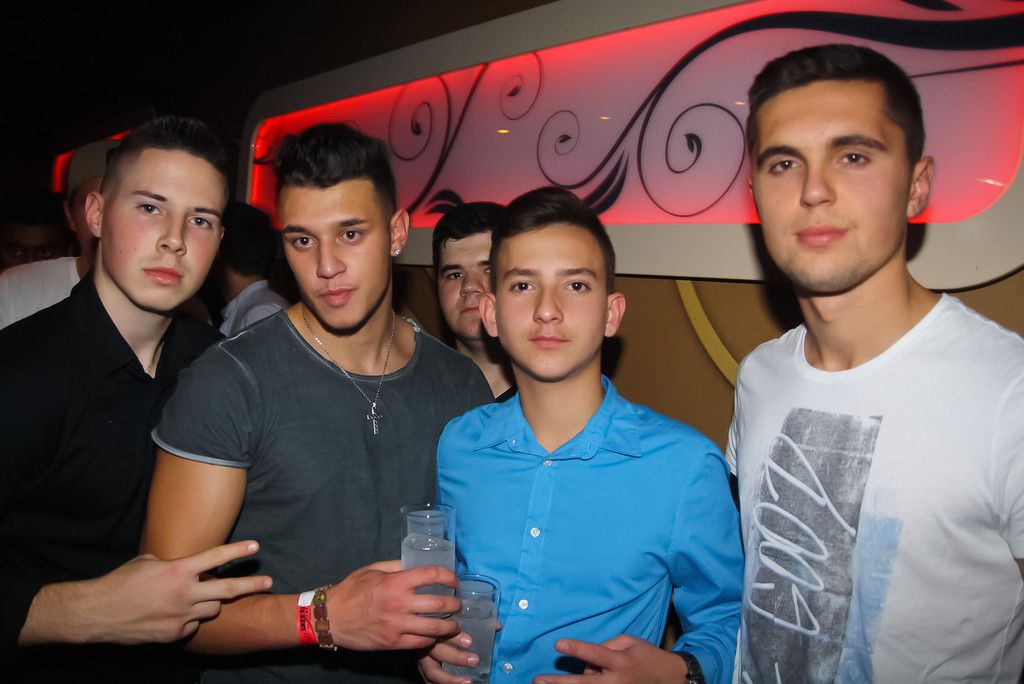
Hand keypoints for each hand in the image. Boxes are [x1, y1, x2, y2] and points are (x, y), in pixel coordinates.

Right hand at [24, 540, 271, 645]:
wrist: (98, 613)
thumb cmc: (121, 582)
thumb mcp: (149, 562)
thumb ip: (174, 564)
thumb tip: (188, 566)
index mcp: (178, 570)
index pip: (216, 557)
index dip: (238, 551)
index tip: (257, 546)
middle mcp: (185, 592)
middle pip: (228, 589)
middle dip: (251, 584)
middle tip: (268, 581)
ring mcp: (181, 615)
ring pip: (213, 609)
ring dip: (212, 603)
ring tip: (199, 599)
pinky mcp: (175, 634)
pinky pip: (194, 625)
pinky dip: (190, 620)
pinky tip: (174, 616)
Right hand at [328, 560, 460, 650]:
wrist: (330, 618)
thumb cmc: (351, 591)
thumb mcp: (372, 570)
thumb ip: (396, 566)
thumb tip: (416, 563)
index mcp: (395, 582)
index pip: (431, 575)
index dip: (448, 576)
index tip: (454, 580)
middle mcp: (399, 603)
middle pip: (439, 604)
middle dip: (455, 604)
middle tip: (458, 604)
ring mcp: (396, 625)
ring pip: (434, 627)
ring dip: (450, 626)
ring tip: (455, 624)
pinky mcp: (392, 642)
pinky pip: (420, 643)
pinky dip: (431, 639)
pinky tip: (434, 635)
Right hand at [418, 617, 502, 682]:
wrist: (429, 627)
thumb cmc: (447, 621)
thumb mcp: (460, 618)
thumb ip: (478, 621)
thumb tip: (498, 626)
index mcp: (433, 627)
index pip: (441, 630)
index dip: (455, 637)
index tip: (470, 641)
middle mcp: (425, 643)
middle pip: (437, 651)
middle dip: (456, 657)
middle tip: (474, 660)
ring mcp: (423, 658)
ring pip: (431, 671)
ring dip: (449, 679)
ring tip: (468, 681)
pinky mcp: (423, 669)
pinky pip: (429, 680)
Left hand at [533, 635, 686, 683]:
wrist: (669, 679)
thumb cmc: (645, 655)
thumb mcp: (628, 642)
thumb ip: (605, 647)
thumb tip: (585, 662)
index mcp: (621, 661)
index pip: (595, 653)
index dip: (577, 649)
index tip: (558, 644)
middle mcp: (616, 681)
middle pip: (583, 683)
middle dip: (559, 683)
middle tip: (538, 680)